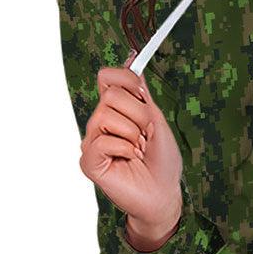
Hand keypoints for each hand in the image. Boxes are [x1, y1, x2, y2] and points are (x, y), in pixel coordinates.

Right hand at [79, 55, 182, 251]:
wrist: (164, 194)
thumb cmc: (163, 162)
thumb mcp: (157, 121)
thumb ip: (141, 93)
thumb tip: (132, 59)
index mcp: (116, 111)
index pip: (108, 78)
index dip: (126, 79)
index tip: (143, 95)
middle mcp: (100, 123)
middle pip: (110, 95)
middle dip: (137, 114)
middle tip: (145, 136)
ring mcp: (92, 141)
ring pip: (107, 116)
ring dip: (133, 134)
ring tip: (138, 151)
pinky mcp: (89, 161)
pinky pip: (103, 140)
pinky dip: (124, 149)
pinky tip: (129, 160)